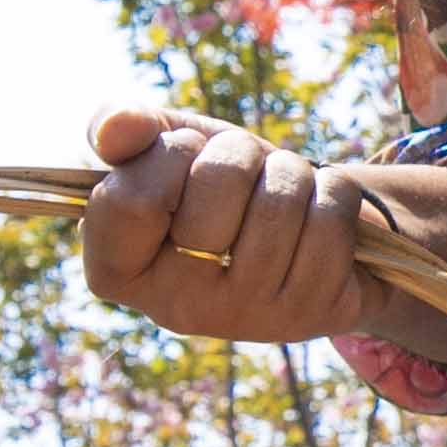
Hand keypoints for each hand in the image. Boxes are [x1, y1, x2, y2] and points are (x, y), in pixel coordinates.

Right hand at [79, 108, 377, 344]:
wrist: (298, 230)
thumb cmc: (217, 189)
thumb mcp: (167, 149)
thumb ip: (124, 128)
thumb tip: (114, 127)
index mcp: (118, 271)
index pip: (133, 201)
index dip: (168, 155)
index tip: (184, 158)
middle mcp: (177, 308)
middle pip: (218, 186)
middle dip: (240, 155)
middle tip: (242, 176)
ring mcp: (247, 318)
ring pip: (282, 201)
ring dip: (290, 172)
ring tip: (280, 194)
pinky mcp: (312, 314)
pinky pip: (331, 218)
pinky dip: (333, 194)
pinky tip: (317, 217)